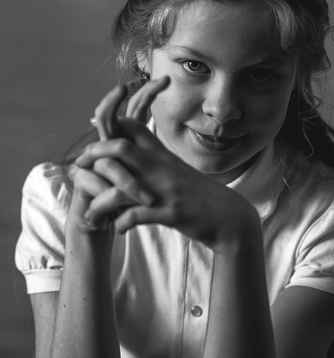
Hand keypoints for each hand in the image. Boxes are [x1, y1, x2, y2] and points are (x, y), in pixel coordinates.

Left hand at [76, 79, 256, 248]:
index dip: (108, 127)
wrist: (230, 217)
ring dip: (100, 201)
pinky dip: (121, 224)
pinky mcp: (171, 213)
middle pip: (119, 148)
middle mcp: (162, 168)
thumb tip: (132, 156)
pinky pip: (136, 216)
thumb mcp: (177, 171)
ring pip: (121, 186)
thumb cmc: (200, 196)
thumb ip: (155, 161)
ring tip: (92, 213)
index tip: (93, 146)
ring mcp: (166, 190)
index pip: (131, 127)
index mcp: (162, 156)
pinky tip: (118, 230)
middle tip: (80, 169)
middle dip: (93, 154)